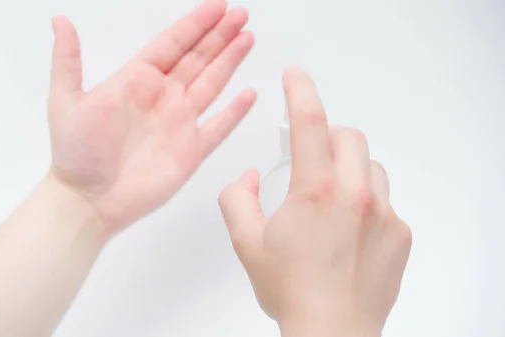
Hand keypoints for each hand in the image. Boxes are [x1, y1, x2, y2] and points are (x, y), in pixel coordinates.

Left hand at [47, 0, 254, 232]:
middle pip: (198, 57)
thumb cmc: (76, 154)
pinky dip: (235, 111)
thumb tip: (60, 21)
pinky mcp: (190, 151)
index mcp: (136, 81)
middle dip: (220, 35)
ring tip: (247, 39)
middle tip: (240, 14)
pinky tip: (248, 94)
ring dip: (230, 61)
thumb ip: (68, 60)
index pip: (173, 43)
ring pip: (212, 84)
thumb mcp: (65, 100)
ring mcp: (179, 123)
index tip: (216, 6)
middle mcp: (162, 98)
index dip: (196, 24)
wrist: (89, 201)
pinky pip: (219, 126)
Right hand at [219, 68, 411, 336]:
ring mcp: (383, 214)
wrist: (331, 332)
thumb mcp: (246, 242)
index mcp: (315, 192)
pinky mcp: (399, 234)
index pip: (309, 122)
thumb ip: (237, 198)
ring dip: (349, 168)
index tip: (296, 76)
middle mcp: (355, 196)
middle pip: (348, 136)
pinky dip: (365, 201)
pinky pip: (385, 200)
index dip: (301, 90)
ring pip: (370, 166)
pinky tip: (348, 229)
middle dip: (326, 136)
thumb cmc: (292, 291)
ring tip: (330, 197)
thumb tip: (247, 177)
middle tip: (308, 158)